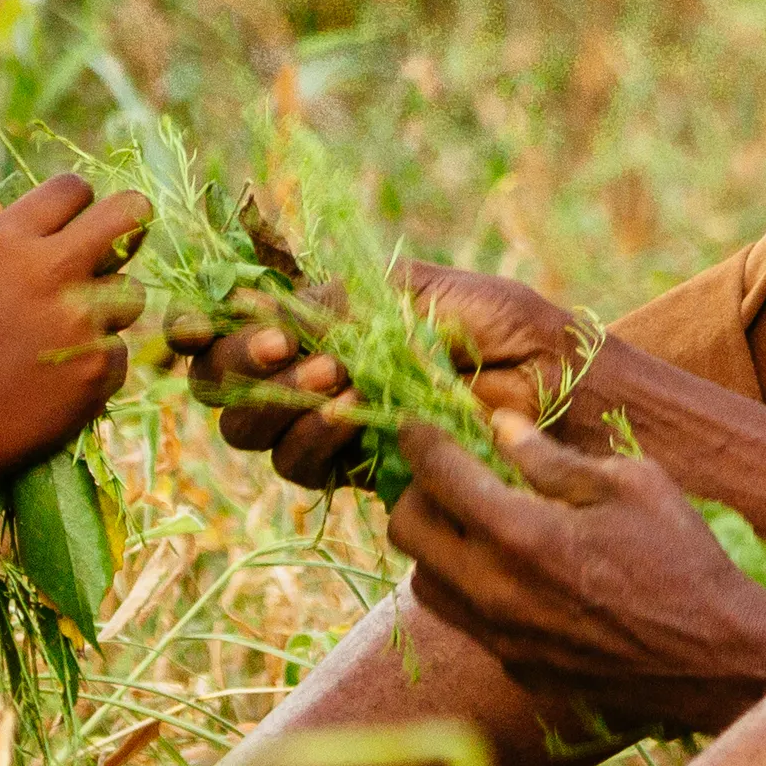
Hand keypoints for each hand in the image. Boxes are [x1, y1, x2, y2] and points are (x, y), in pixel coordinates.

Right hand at [0, 174, 147, 509]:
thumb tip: (1, 207)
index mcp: (4, 243)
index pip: (71, 189)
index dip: (75, 202)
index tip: (75, 219)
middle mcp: (50, 274)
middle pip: (127, 217)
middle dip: (128, 221)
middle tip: (121, 239)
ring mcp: (81, 324)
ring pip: (131, 292)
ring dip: (108, 305)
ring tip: (67, 331)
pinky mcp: (98, 372)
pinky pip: (119, 351)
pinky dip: (96, 362)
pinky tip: (56, 379)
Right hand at [165, 260, 589, 491]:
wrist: (566, 389)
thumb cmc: (507, 325)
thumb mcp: (423, 293)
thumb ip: (345, 302)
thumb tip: (271, 308)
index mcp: (327, 319)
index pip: (236, 324)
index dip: (201, 328)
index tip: (199, 323)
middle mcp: (316, 373)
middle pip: (223, 385)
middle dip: (237, 365)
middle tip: (280, 349)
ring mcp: (332, 425)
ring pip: (252, 432)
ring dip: (278, 401)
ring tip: (331, 375)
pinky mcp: (359, 472)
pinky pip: (303, 468)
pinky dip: (315, 437)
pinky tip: (349, 410)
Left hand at [385, 414, 765, 740]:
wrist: (716, 658)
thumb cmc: (682, 558)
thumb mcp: (630, 484)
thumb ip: (553, 459)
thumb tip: (500, 428)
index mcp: (520, 534)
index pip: (435, 474)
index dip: (418, 438)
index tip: (416, 424)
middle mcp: (494, 592)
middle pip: (405, 530)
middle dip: (415, 490)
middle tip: (447, 472)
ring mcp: (502, 639)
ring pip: (423, 582)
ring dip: (435, 544)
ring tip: (474, 521)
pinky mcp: (518, 668)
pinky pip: (465, 621)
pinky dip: (470, 588)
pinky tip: (512, 572)